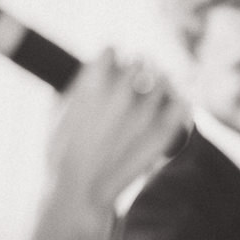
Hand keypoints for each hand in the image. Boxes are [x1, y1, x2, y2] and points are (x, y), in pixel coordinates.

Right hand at [46, 52, 188, 207]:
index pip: (113, 49)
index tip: (111, 67)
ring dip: (159, 81)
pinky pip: (182, 105)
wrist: (78, 191)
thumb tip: (91, 67)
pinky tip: (175, 104)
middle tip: (134, 79)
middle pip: (140, 62)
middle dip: (136, 68)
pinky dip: (180, 102)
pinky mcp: (162, 132)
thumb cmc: (61, 154)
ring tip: (155, 91)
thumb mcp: (57, 111)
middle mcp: (122, 92)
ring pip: (163, 78)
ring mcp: (145, 112)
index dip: (111, 57)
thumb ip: (77, 84)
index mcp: (94, 81)